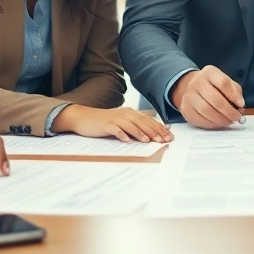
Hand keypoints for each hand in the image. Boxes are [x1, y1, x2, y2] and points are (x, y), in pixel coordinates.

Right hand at [52, 105, 173, 142]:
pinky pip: (115, 129)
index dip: (160, 128)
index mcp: (130, 113)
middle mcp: (125, 113)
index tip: (169, 137)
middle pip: (142, 122)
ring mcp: (115, 118)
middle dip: (154, 132)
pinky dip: (121, 134)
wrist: (84, 118)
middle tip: (163, 140)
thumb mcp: (122, 122)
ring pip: (131, 125)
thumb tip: (151, 135)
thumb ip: (135, 126)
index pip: (149, 121)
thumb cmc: (104, 122)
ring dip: (140, 132)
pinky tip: (126, 140)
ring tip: (148, 141)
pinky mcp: (105, 124)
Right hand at [170, 65, 243, 128]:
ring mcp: (189, 96)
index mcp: (209, 72)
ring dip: (221, 119)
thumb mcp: (225, 82)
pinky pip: (200, 119)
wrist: (190, 87)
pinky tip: (218, 123)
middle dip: (229, 111)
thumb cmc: (213, 86)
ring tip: (229, 121)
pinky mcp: (185, 109)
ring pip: (207, 111)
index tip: (241, 105)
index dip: (234, 96)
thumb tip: (240, 106)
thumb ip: (235, 92)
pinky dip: (212, 124)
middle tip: (237, 117)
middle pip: (215, 99)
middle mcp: (197, 82)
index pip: (223, 82)